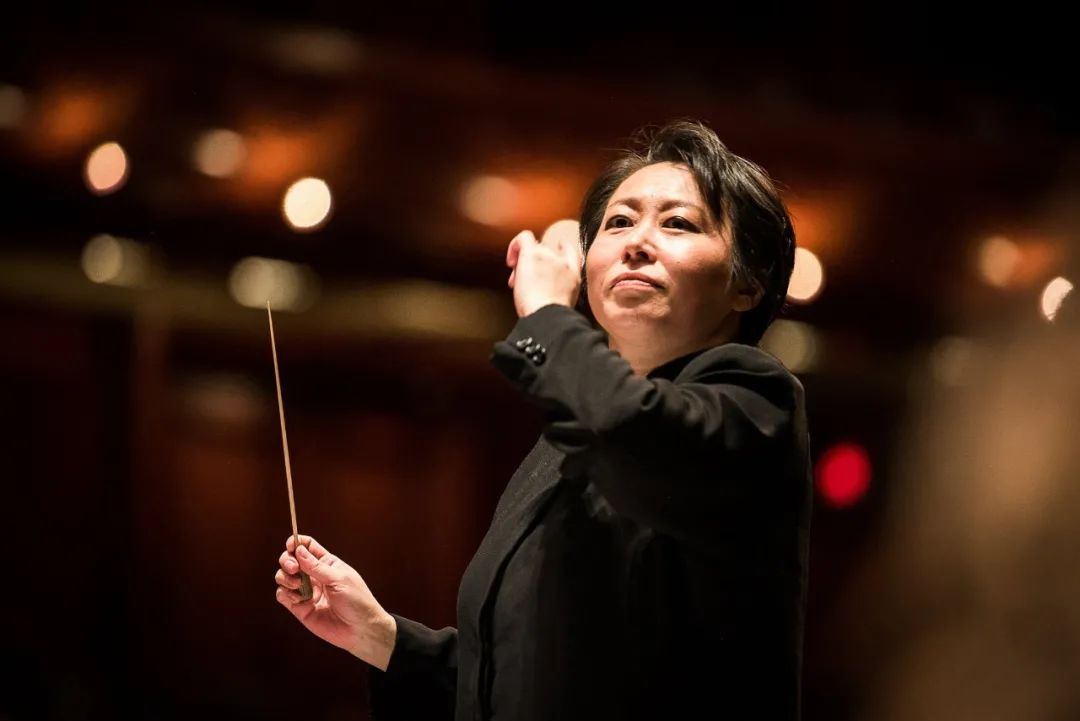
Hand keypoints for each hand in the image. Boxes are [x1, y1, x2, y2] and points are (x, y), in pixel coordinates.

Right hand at [275, 535, 396, 670]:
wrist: (360, 629)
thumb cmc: (356, 601)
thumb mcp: (339, 579)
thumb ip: (316, 566)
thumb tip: (298, 550)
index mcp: (326, 563)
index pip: (307, 546)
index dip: (296, 543)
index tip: (291, 546)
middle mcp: (314, 575)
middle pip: (290, 559)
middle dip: (287, 560)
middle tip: (293, 568)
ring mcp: (306, 591)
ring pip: (283, 576)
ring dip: (285, 577)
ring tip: (297, 585)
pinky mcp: (299, 608)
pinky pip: (282, 595)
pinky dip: (284, 593)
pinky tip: (297, 599)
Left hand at [506, 220, 582, 316]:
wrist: (548, 316)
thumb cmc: (551, 316)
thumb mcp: (564, 303)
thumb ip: (559, 291)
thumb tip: (547, 293)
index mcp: (573, 273)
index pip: (569, 251)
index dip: (559, 250)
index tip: (548, 259)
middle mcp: (562, 261)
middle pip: (546, 251)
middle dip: (534, 264)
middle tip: (525, 280)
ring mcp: (547, 255)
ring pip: (533, 248)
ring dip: (523, 262)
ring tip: (517, 280)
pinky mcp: (532, 253)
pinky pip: (523, 238)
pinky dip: (514, 246)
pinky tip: (510, 261)